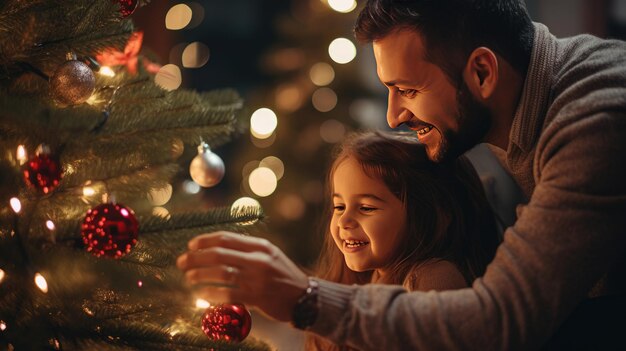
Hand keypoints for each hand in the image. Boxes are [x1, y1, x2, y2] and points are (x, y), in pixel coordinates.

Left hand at [176, 231, 308, 321]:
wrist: (304, 297)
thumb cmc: (282, 275)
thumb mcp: (269, 255)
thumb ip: (247, 249)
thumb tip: (217, 246)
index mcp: (260, 246)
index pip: (227, 238)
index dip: (205, 241)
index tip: (191, 245)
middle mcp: (258, 259)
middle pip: (220, 254)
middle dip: (196, 257)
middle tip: (181, 262)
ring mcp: (258, 278)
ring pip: (221, 273)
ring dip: (200, 274)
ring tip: (189, 277)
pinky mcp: (257, 297)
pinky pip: (228, 294)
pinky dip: (212, 293)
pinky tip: (203, 294)